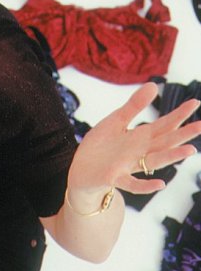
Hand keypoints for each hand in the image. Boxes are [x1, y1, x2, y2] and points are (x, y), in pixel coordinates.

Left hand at [67, 81, 200, 198]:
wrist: (81, 171)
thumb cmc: (101, 146)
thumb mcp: (116, 121)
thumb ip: (134, 106)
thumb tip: (154, 85)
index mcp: (140, 137)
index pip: (164, 125)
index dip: (179, 114)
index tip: (195, 102)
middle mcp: (139, 152)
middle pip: (164, 142)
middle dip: (183, 134)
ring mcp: (128, 166)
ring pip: (154, 161)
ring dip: (171, 156)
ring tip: (190, 150)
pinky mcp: (114, 178)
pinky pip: (132, 183)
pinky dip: (146, 185)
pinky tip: (161, 184)